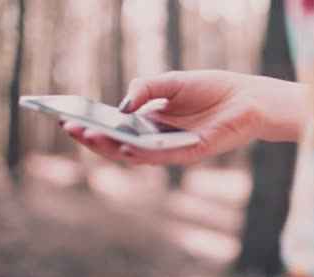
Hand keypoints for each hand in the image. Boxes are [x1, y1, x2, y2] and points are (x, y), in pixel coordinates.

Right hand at [63, 70, 309, 164]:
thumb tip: (121, 106)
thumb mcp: (171, 82)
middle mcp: (157, 139)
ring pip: (134, 155)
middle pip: (118, 145)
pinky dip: (140, 153)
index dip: (92, 126)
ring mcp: (170, 149)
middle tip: (71, 127)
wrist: (246, 97)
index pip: (115, 129)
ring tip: (88, 134)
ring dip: (109, 147)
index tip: (67, 118)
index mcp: (150, 123)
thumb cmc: (211, 89)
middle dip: (93, 138)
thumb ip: (145, 89)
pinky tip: (122, 144)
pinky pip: (159, 156)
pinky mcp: (187, 154)